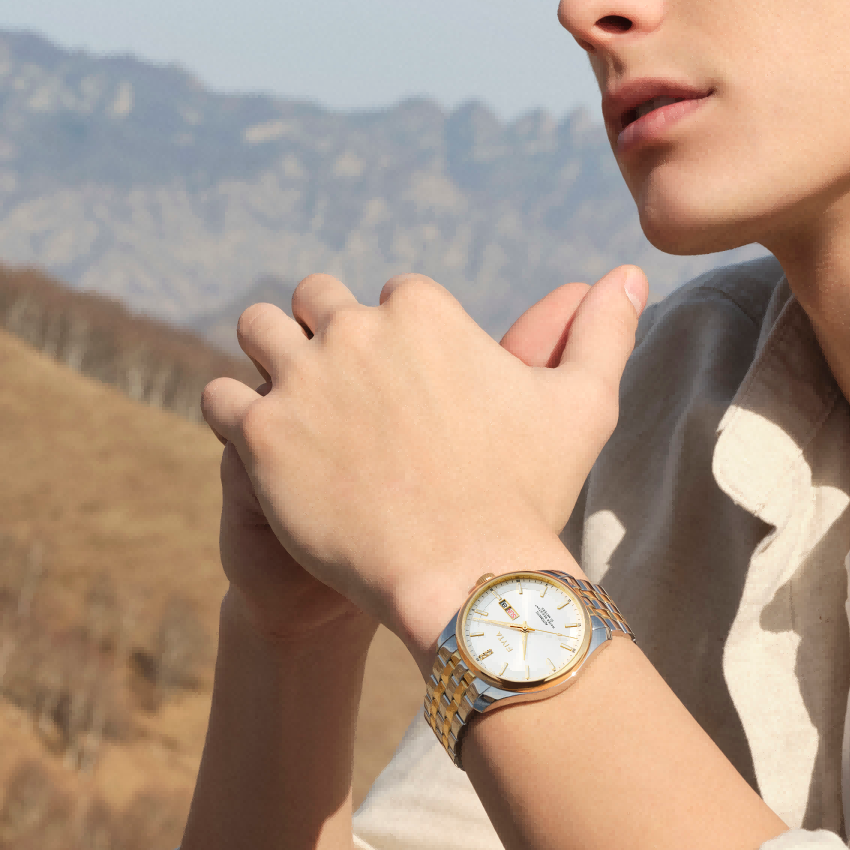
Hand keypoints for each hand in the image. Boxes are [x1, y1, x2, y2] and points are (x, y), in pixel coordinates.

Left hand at [200, 266, 646, 658]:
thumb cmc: (529, 492)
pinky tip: (262, 443)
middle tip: (343, 388)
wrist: (467, 574)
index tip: (409, 379)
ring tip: (291, 402)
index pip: (394, 295)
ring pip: (258, 330)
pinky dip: (233, 413)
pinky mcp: (259, 433)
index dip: (400, 333)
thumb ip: (601, 332)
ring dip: (270, 355)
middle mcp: (356, 329)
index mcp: (424, 311)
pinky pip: (218, 396)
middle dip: (326, 330)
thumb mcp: (581, 404)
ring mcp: (302, 379)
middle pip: (317, 298)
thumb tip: (631, 275)